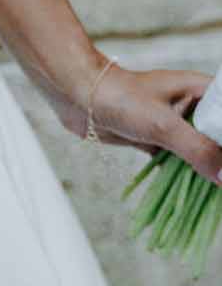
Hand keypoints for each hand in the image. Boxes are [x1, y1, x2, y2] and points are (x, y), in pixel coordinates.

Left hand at [58, 60, 220, 180]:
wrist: (77, 95)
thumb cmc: (122, 98)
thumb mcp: (165, 125)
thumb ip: (198, 151)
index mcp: (200, 91)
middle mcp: (190, 106)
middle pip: (216, 137)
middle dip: (220, 160)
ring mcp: (172, 123)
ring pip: (197, 151)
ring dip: (205, 171)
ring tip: (216, 195)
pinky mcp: (155, 138)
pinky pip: (177, 160)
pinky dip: (184, 175)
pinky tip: (194, 195)